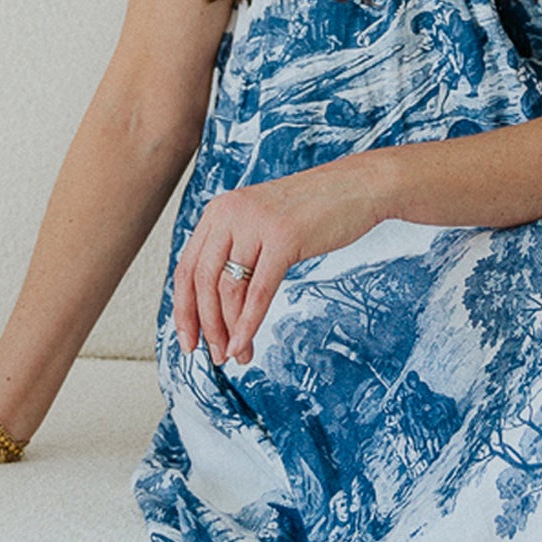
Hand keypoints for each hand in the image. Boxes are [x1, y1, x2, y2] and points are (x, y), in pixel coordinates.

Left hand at [173, 158, 384, 367]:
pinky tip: (245, 343)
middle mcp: (230, 213)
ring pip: (228, 289)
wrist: (358, 186)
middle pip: (202, 281)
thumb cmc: (314, 210)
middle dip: (206, 326)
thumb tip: (218, 305)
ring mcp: (256, 224)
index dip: (184, 310)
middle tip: (215, 355)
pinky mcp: (283, 237)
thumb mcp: (262, 222)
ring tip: (238, 355)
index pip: (187, 267)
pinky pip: (258, 291)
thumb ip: (237, 250)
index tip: (189, 340)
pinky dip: (248, 324)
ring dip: (229, 330)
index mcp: (220, 210)